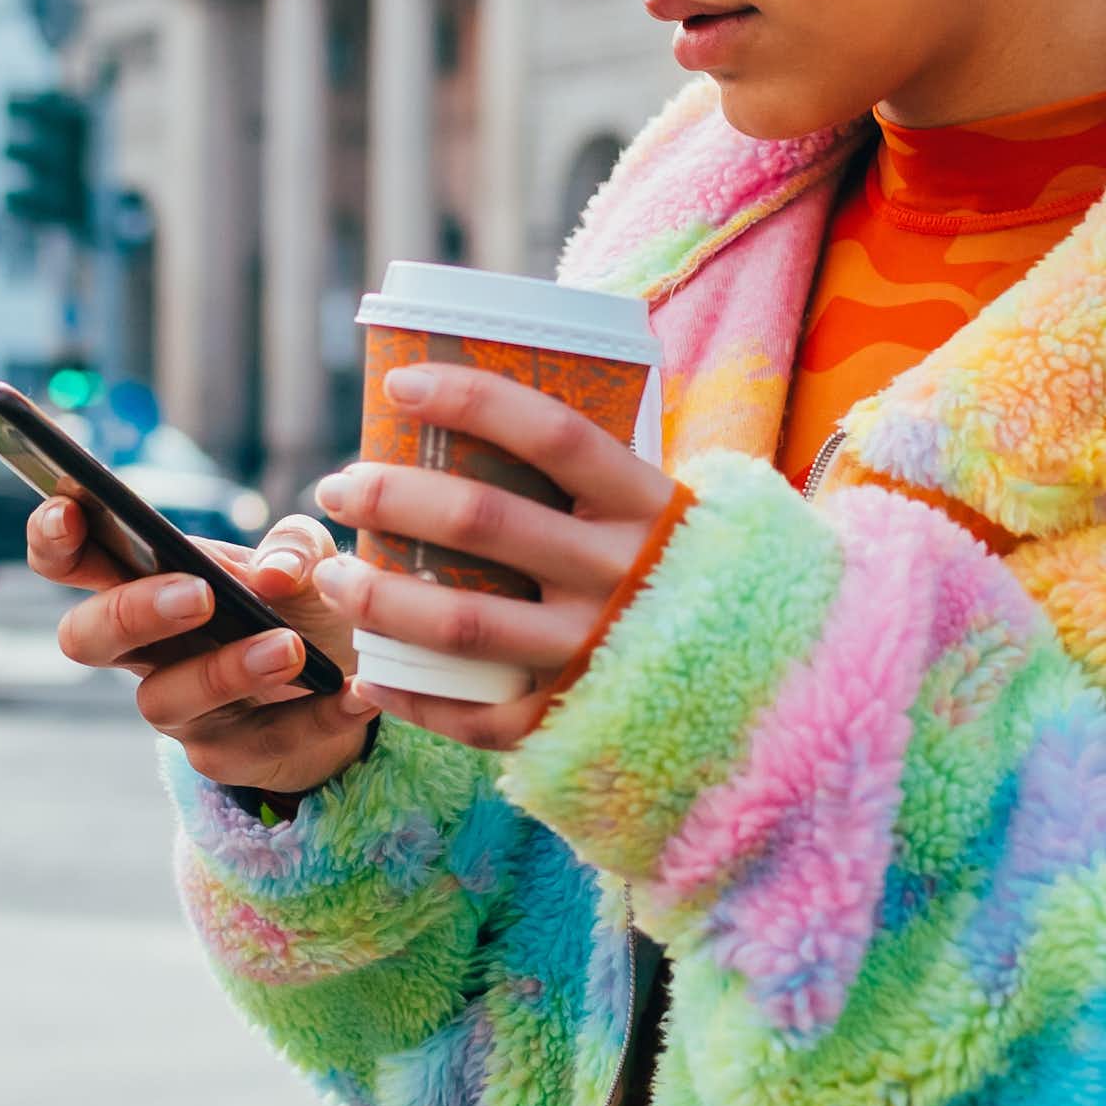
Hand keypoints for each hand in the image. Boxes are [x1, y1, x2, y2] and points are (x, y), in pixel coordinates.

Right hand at [27, 499, 379, 792]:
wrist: (352, 682)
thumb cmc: (303, 605)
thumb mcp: (310, 560)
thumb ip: (296, 547)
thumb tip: (274, 573)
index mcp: (149, 585)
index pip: (74, 562)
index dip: (54, 539)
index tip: (69, 510)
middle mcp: (146, 650)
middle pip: (86, 638)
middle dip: (132, 611)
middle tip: (198, 594)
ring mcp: (181, 709)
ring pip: (166, 699)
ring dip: (228, 669)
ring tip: (291, 647)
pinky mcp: (228, 757)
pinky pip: (263, 742)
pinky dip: (317, 716)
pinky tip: (357, 694)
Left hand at [313, 362, 678, 750]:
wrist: (772, 688)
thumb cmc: (692, 579)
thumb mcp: (667, 513)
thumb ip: (595, 481)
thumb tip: (480, 420)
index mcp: (649, 507)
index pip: (553, 436)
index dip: (472, 401)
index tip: (399, 385)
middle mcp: (623, 577)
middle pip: (484, 522)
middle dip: (392, 495)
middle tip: (340, 486)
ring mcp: (598, 654)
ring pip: (462, 623)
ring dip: (379, 597)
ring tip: (333, 575)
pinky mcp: (577, 720)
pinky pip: (477, 713)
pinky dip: (413, 697)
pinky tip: (372, 675)